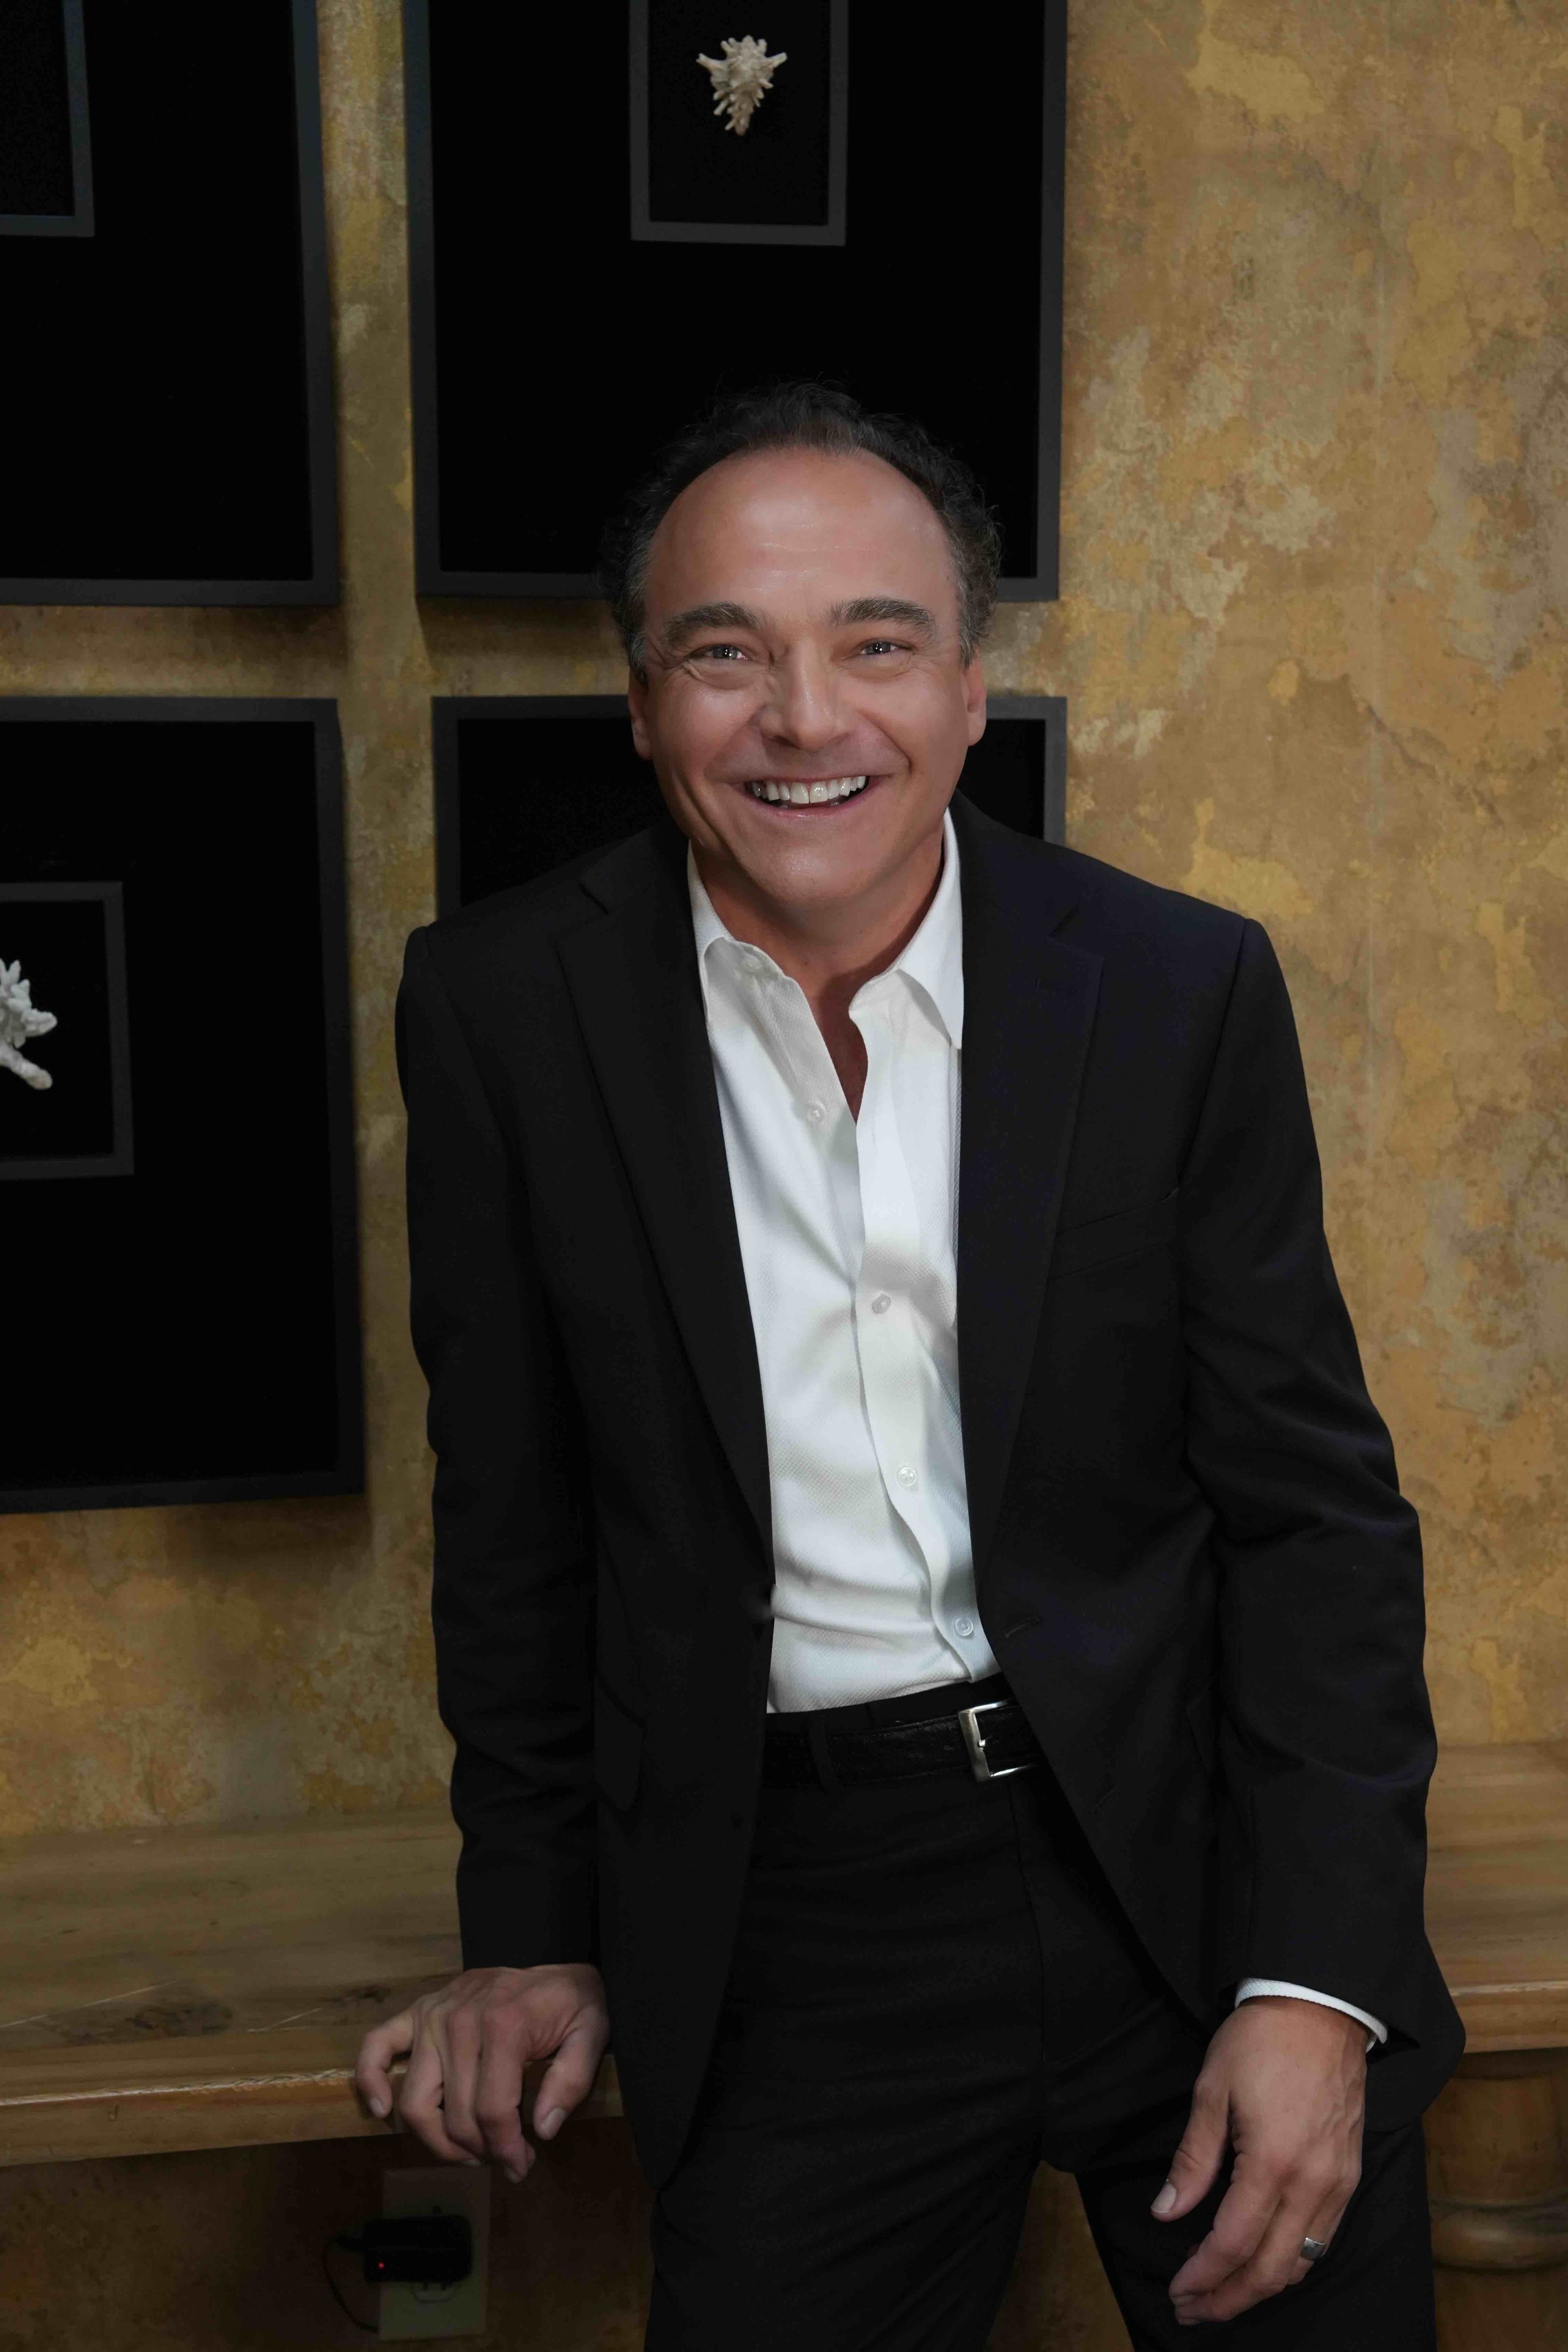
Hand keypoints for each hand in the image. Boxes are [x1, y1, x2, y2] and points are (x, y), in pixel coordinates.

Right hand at [354, 1961, 608, 2185]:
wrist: (556, 1969)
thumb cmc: (573, 2005)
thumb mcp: (592, 2034)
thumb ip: (571, 2081)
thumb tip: (542, 2129)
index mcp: (503, 2024)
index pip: (492, 2111)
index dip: (506, 2150)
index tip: (521, 2166)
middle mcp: (461, 2019)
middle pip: (455, 2115)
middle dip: (480, 2152)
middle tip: (503, 2160)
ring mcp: (434, 2014)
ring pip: (415, 2101)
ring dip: (436, 2139)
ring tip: (467, 2151)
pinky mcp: (418, 2011)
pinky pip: (377, 2046)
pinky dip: (370, 2080)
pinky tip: (381, 2111)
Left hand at [1152, 1996, 1365, 2325]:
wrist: (1322, 2009)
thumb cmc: (1260, 2042)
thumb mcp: (1211, 2091)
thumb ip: (1192, 2161)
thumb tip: (1165, 2212)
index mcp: (1273, 2163)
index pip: (1234, 2242)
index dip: (1203, 2275)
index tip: (1177, 2291)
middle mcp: (1313, 2185)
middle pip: (1271, 2269)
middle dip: (1229, 2298)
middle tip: (1193, 2309)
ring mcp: (1338, 2184)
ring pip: (1301, 2262)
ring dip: (1260, 2287)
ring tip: (1222, 2295)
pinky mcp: (1351, 2177)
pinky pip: (1322, 2239)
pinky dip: (1291, 2263)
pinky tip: (1264, 2264)